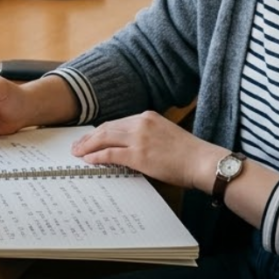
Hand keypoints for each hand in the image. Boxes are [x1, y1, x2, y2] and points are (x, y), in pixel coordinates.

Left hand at [71, 111, 225, 192]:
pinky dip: (97, 156)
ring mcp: (139, 138)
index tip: (91, 137)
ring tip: (78, 153)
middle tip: (77, 146)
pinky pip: (111, 153)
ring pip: (105, 138)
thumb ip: (147, 137)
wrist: (202, 161)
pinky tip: (89, 160)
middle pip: (107, 128)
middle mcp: (142, 123)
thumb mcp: (166, 135)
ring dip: (88, 146)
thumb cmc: (189, 154)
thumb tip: (129, 149)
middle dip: (90, 137)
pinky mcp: (139, 155)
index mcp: (148, 116)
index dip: (101, 131)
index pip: (118, 123)